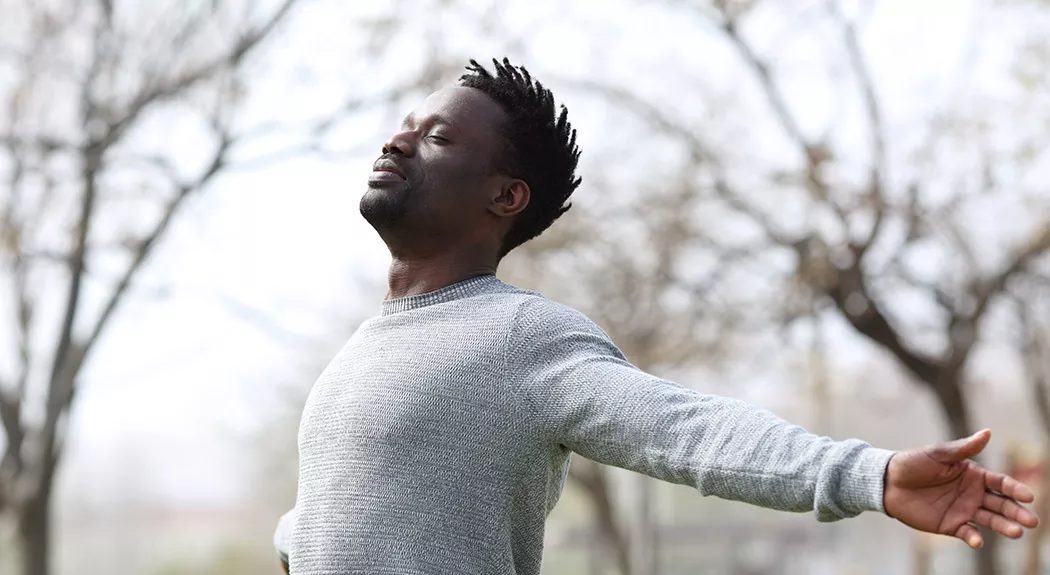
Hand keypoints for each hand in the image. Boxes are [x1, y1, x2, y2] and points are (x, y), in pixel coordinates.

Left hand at [884, 429, 1039, 547]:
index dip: (1015, 489)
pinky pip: (967, 533)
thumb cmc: (913, 463)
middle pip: (1001, 504)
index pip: (1001, 483)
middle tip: (1031, 521)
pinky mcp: (950, 525)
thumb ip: (964, 448)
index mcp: (974, 475)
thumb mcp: (938, 454)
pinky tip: (978, 541)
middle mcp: (974, 494)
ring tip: (1016, 532)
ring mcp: (964, 510)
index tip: (1028, 496)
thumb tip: (988, 432)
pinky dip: (974, 538)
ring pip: (990, 520)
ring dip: (1003, 526)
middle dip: (1017, 512)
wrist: (888, 482)